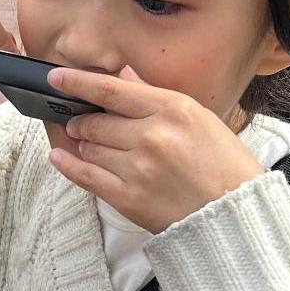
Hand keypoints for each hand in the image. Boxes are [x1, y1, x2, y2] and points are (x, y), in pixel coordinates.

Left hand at [49, 66, 262, 233]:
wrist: (233, 214)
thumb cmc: (224, 165)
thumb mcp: (199, 119)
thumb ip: (155, 97)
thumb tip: (122, 76)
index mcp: (172, 109)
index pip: (111, 89)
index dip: (77, 82)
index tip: (56, 78)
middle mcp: (151, 136)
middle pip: (95, 121)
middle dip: (82, 121)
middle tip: (80, 123)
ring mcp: (137, 168)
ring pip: (89, 148)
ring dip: (83, 144)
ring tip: (90, 145)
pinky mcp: (128, 198)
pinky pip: (85, 176)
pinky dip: (68, 166)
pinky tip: (58, 158)